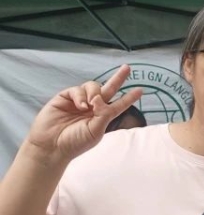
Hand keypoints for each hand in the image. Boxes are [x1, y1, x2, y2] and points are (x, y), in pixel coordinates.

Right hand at [24, 67, 142, 164]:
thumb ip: (104, 114)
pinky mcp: (65, 97)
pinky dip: (81, 96)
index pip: (118, 104)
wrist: (51, 146)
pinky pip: (77, 90)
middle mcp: (92, 107)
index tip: (141, 90)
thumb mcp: (96, 130)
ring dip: (95, 93)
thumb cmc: (75, 142)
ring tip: (91, 105)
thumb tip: (101, 99)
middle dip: (118, 78)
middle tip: (127, 68)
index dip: (129, 98)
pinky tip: (81, 106)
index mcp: (102, 117)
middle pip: (108, 89)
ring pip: (93, 86)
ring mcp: (79, 101)